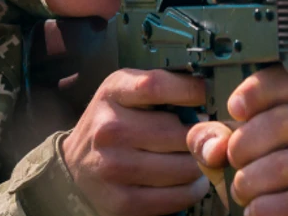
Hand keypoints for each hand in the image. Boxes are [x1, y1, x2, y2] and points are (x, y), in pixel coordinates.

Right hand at [61, 69, 210, 215]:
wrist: (75, 167)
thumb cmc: (113, 125)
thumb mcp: (127, 93)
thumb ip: (165, 88)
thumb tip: (212, 95)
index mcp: (113, 94)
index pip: (156, 86)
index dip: (192, 90)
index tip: (209, 97)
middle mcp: (109, 130)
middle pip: (181, 133)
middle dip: (204, 136)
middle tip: (207, 137)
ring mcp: (114, 168)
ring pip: (186, 167)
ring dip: (201, 165)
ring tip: (196, 158)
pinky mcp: (122, 202)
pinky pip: (177, 196)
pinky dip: (191, 189)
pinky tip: (186, 180)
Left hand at [188, 66, 287, 215]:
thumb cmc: (259, 176)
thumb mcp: (230, 149)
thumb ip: (211, 139)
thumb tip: (214, 147)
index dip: (261, 88)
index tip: (235, 108)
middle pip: (285, 120)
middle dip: (244, 145)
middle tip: (233, 162)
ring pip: (284, 165)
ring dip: (249, 182)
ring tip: (244, 191)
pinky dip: (261, 208)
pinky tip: (256, 209)